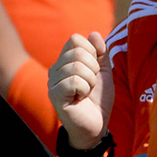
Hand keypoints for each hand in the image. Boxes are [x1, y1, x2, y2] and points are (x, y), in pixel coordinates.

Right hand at [49, 32, 110, 149]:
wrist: (97, 123)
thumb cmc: (98, 98)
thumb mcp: (103, 71)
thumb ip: (100, 52)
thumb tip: (93, 34)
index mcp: (65, 61)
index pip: (76, 39)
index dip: (92, 51)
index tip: (94, 69)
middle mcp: (55, 69)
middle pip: (77, 51)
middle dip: (93, 67)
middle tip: (91, 83)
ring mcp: (52, 82)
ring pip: (76, 66)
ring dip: (90, 80)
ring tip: (86, 91)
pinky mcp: (54, 95)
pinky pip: (74, 81)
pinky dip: (84, 88)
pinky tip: (80, 98)